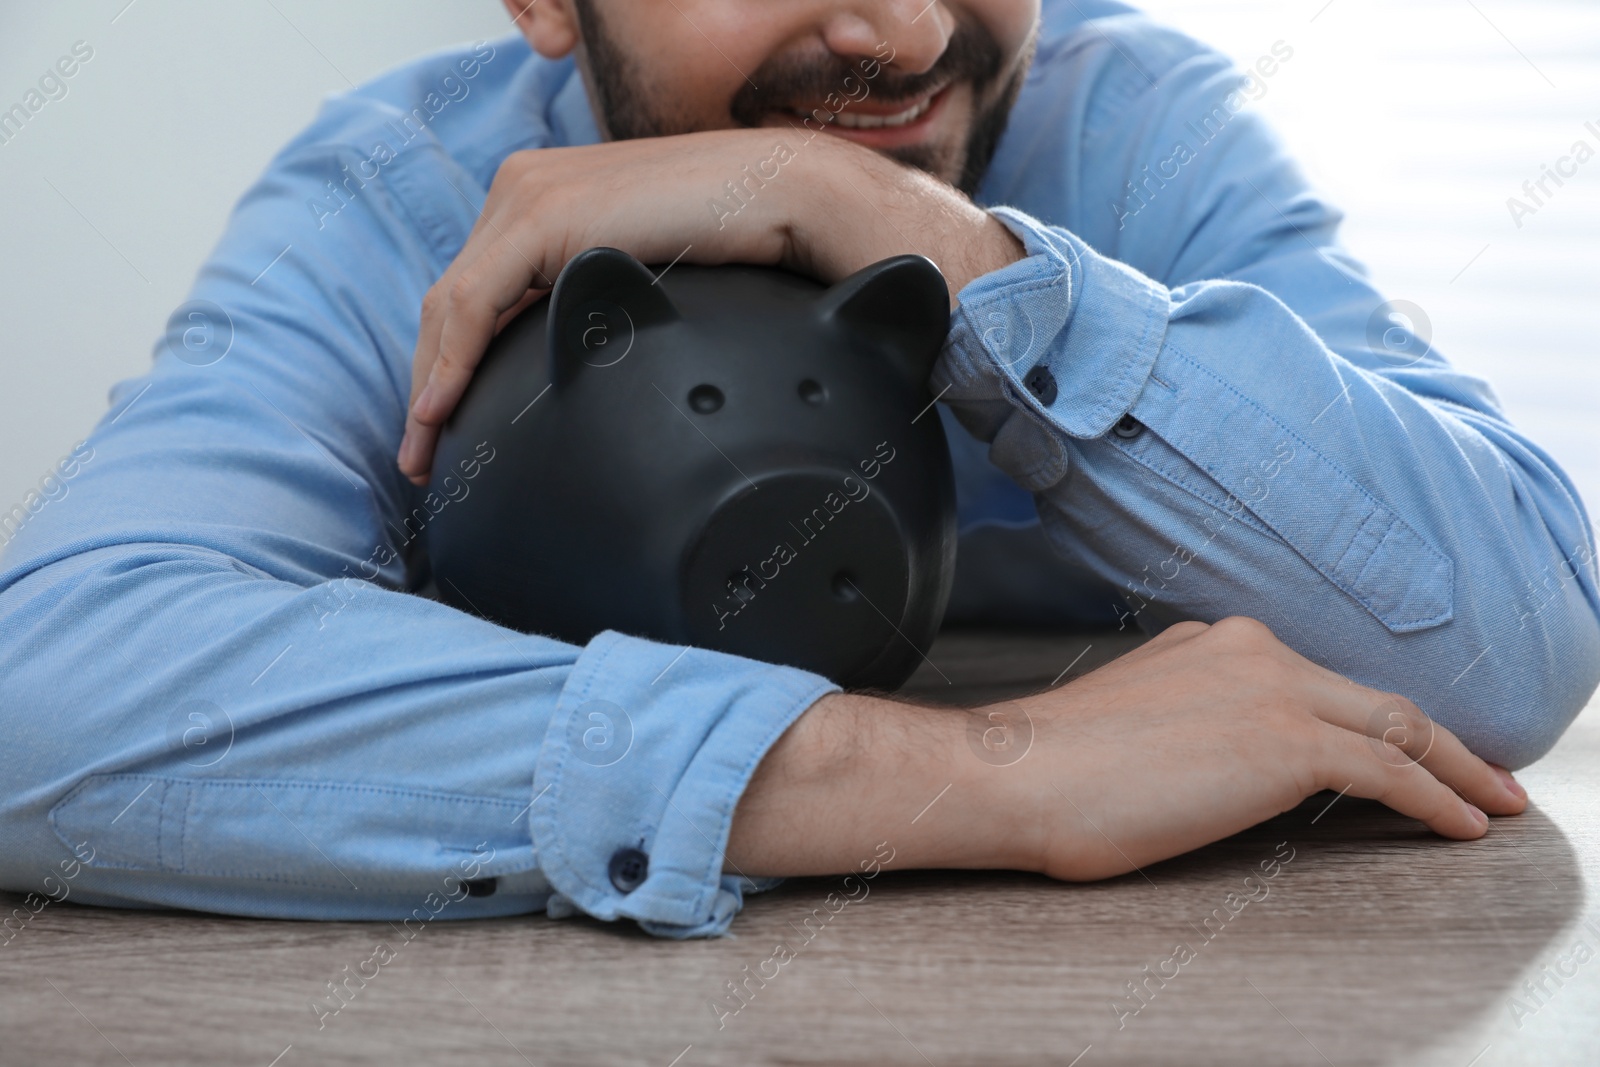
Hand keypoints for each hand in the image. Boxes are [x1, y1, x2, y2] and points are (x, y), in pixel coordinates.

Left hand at [397, 129, 1023, 483]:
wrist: (794, 200)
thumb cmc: (744, 246)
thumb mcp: (655, 282)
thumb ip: (611, 305)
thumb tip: (604, 365)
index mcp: (548, 197)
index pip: (477, 291)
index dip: (449, 362)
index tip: (445, 430)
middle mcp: (524, 187)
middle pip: (454, 302)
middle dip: (431, 381)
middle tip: (424, 457)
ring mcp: (528, 196)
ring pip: (449, 308)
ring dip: (430, 384)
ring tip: (427, 454)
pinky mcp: (545, 217)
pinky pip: (469, 305)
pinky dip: (447, 366)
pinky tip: (441, 415)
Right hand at [725, 617, 1526, 879]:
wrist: (1017, 773)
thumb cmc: (1051, 767)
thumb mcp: (1130, 721)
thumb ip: (1184, 716)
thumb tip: (1213, 754)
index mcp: (1208, 643)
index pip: (1312, 681)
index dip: (1365, 716)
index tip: (1399, 747)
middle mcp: (1249, 650)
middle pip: (1371, 696)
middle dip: (1438, 739)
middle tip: (1481, 775)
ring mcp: (1271, 690)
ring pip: (1397, 725)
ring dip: (1456, 768)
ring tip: (1490, 802)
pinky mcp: (1287, 742)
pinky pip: (1389, 770)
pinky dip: (1437, 797)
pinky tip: (1460, 823)